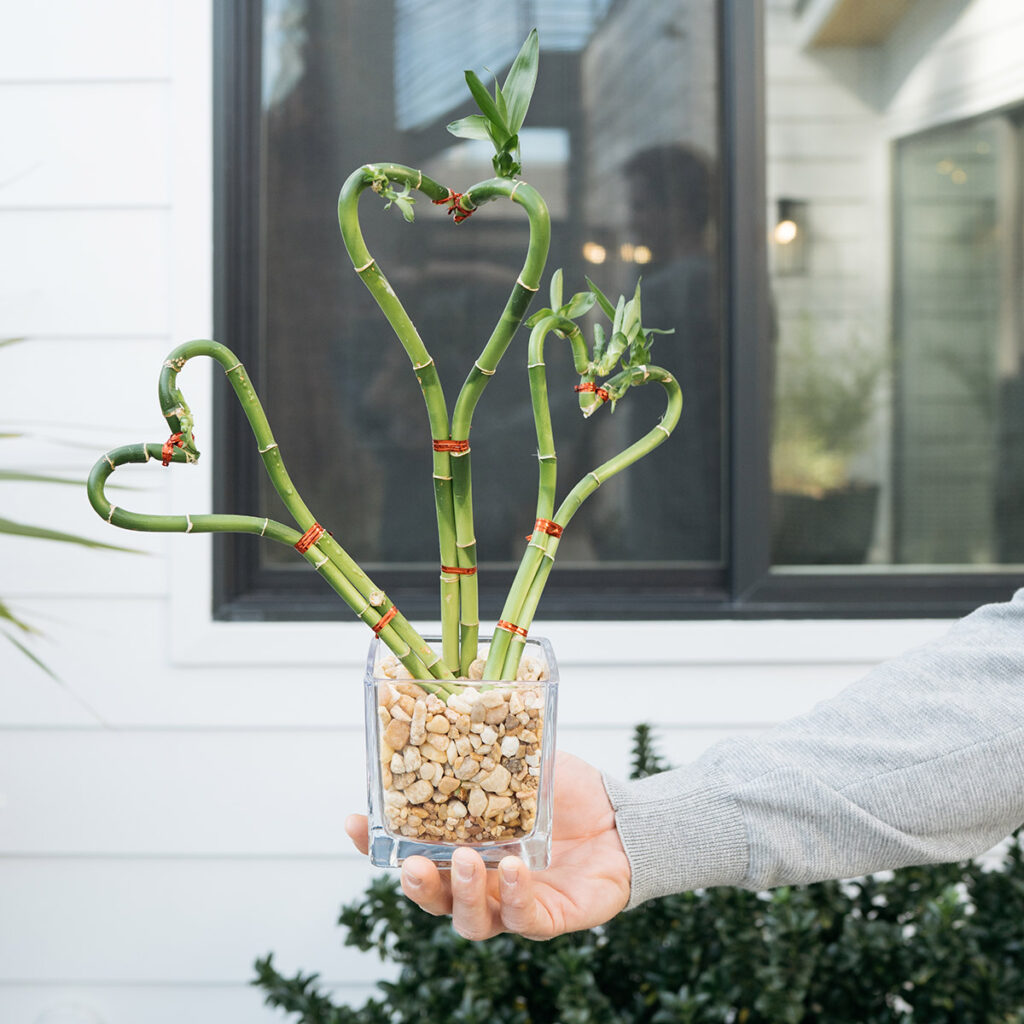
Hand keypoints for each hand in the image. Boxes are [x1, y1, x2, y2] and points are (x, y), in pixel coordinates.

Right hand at [345, 751, 629, 939]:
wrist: (625, 816)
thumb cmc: (570, 791)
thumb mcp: (524, 759)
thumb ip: (489, 742)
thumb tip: (454, 698)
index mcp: (465, 843)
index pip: (410, 851)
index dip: (376, 845)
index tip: (354, 822)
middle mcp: (483, 879)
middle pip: (434, 897)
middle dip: (416, 884)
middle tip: (411, 864)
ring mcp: (513, 903)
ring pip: (471, 920)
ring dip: (463, 893)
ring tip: (470, 859)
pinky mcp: (550, 918)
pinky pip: (523, 918)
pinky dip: (515, 896)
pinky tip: (516, 867)